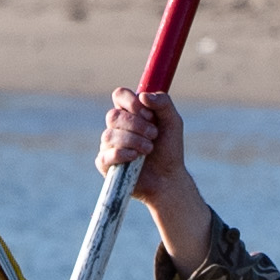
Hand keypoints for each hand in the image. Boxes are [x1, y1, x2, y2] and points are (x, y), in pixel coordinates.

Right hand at [97, 86, 211, 268]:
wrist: (171, 185)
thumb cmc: (173, 154)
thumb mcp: (174, 126)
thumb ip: (165, 106)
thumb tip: (148, 94)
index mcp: (130, 115)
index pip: (120, 95)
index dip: (129, 100)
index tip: (146, 110)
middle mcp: (117, 129)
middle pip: (114, 114)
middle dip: (136, 124)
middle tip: (153, 137)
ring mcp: (109, 148)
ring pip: (109, 133)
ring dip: (132, 139)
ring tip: (148, 150)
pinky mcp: (107, 168)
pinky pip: (105, 155)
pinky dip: (120, 154)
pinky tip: (134, 159)